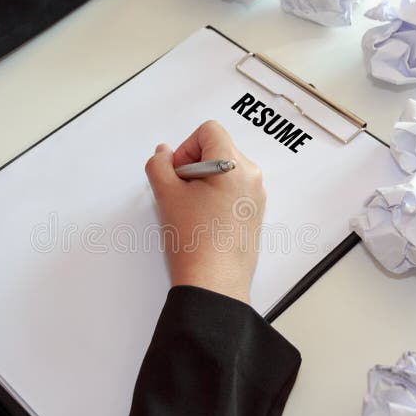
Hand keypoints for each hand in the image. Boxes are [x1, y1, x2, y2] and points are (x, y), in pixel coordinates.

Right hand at [145, 120, 265, 303]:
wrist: (214, 284)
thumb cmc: (196, 242)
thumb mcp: (166, 195)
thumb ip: (159, 165)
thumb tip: (163, 154)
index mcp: (234, 165)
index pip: (209, 131)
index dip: (186, 147)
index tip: (178, 173)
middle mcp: (252, 177)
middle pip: (217, 149)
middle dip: (194, 165)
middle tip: (181, 194)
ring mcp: (256, 197)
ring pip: (224, 172)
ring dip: (203, 182)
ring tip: (191, 211)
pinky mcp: (254, 215)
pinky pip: (232, 191)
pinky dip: (214, 198)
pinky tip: (202, 221)